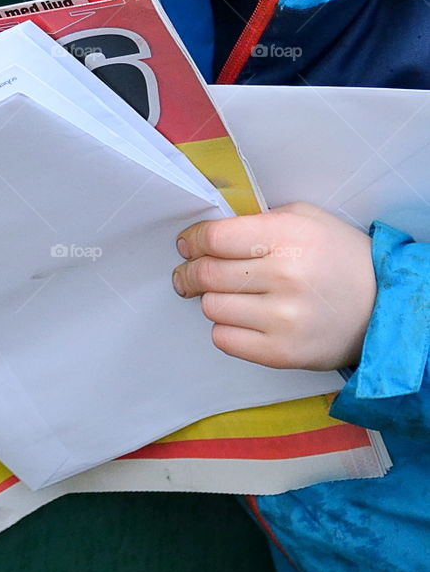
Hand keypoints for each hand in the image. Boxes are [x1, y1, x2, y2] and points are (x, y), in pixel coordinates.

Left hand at [172, 201, 376, 370]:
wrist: (383, 306)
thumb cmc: (339, 257)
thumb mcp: (305, 218)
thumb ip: (257, 220)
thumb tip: (208, 234)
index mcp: (288, 235)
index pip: (215, 237)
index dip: (193, 240)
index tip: (187, 245)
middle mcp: (284, 276)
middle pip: (207, 273)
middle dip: (190, 271)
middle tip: (188, 273)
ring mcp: (283, 318)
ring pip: (211, 307)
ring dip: (212, 299)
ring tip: (228, 294)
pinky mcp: (282, 353)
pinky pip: (225, 339)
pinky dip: (225, 328)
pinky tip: (241, 318)